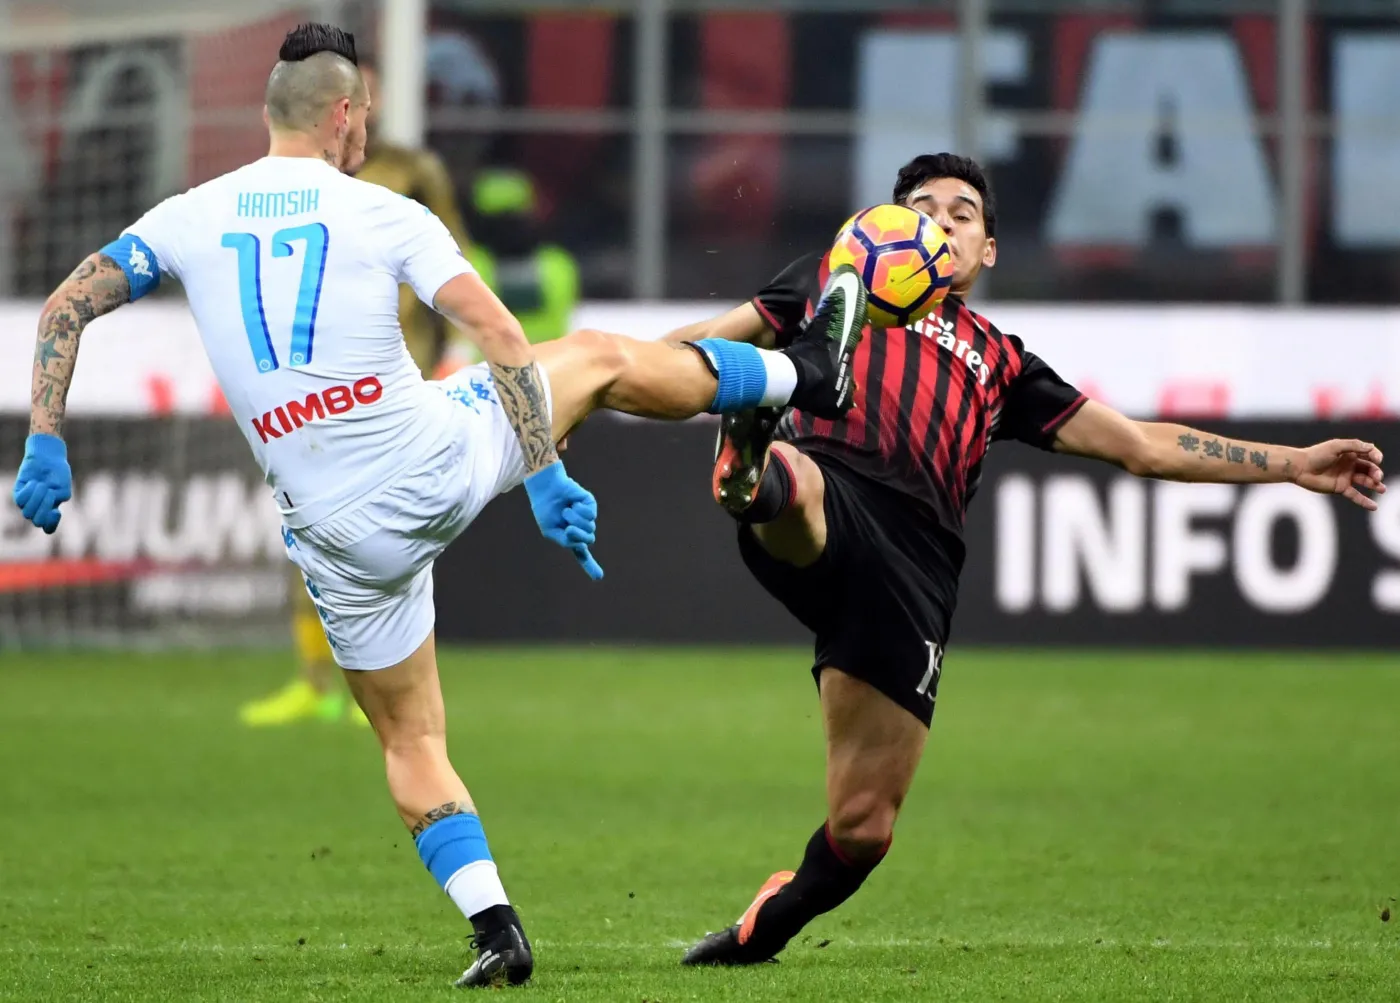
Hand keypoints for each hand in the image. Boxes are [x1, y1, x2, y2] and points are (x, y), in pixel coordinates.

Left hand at [13, 433, 72, 533]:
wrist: (48, 458)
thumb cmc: (59, 474)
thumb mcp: (63, 489)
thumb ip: (57, 501)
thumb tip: (47, 507)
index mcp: (51, 511)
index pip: (48, 528)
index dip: (51, 524)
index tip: (56, 511)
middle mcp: (38, 509)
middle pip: (37, 522)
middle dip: (43, 508)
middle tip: (49, 492)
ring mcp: (27, 503)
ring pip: (27, 512)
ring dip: (37, 498)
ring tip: (42, 485)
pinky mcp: (18, 493)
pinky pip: (20, 499)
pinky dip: (29, 491)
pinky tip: (34, 482)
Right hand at [523, 461, 603, 579]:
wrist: (545, 489)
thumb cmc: (545, 509)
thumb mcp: (550, 531)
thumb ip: (566, 541)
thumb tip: (584, 543)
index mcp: (570, 537)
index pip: (581, 554)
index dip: (590, 566)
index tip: (598, 577)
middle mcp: (580, 528)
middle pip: (588, 540)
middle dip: (578, 535)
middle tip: (569, 528)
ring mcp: (586, 517)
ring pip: (590, 527)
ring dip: (574, 519)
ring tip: (566, 510)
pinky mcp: (590, 504)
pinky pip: (591, 515)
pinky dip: (579, 510)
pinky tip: (573, 503)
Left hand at [1293, 439, 1385, 510]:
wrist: (1299, 468)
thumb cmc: (1316, 454)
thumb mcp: (1336, 446)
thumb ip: (1354, 446)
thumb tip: (1372, 447)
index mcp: (1350, 453)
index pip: (1369, 454)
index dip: (1376, 456)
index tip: (1377, 459)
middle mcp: (1350, 465)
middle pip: (1369, 468)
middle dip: (1376, 472)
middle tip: (1377, 477)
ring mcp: (1346, 477)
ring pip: (1365, 481)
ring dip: (1375, 484)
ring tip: (1381, 488)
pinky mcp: (1340, 488)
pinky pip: (1355, 496)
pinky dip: (1365, 501)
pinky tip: (1373, 507)